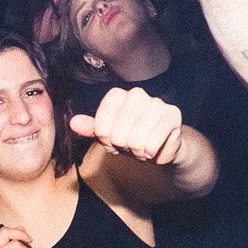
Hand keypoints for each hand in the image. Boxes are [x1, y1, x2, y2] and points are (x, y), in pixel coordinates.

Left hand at [69, 87, 186, 163]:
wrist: (162, 146)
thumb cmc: (132, 138)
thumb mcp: (108, 136)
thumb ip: (91, 129)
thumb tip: (74, 123)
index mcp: (117, 95)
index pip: (101, 128)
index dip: (107, 141)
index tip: (115, 140)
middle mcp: (137, 94)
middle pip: (118, 135)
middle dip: (124, 148)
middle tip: (132, 145)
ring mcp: (156, 103)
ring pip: (137, 140)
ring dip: (139, 152)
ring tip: (143, 147)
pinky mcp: (173, 115)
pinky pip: (153, 143)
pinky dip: (152, 153)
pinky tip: (155, 148)